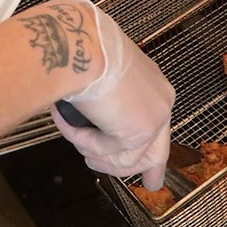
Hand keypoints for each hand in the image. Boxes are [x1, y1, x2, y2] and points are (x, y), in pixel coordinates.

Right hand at [50, 0, 175, 190]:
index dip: (153, 158)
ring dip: (91, 149)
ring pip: (124, 160)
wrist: (79, 41)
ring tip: (72, 132)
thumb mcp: (100, 74)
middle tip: (134, 184)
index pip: (159, 128)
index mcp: (153, 84)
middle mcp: (160, 101)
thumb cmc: (81, 46)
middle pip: (154, 153)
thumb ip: (106, 101)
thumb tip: (92, 118)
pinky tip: (66, 120)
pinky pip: (103, 151)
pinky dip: (79, 138)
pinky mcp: (137, 132)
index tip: (152, 180)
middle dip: (139, 173)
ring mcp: (153, 118)